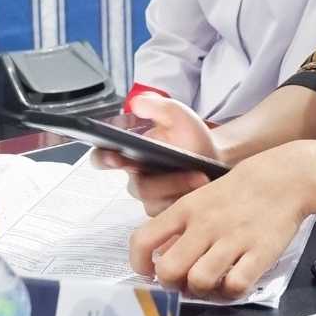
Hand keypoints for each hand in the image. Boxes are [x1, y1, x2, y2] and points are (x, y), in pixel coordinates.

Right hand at [91, 94, 215, 214]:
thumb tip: (137, 103)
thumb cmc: (190, 136)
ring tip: (197, 176)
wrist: (214, 156)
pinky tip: (198, 186)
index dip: (103, 158)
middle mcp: (137, 176)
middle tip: (160, 176)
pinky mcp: (167, 209)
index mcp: (129, 152)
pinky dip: (184, 197)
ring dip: (175, 187)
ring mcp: (153, 196)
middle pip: (135, 186)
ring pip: (155, 200)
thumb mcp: (175, 114)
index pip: (102, 158)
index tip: (114, 155)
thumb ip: (156, 105)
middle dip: (148, 182)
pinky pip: (169, 211)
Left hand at [128, 143, 309, 298]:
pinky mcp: (258, 254)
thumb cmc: (237, 191)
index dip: (139, 264)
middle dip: (171, 284)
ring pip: (199, 282)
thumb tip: (161, 258)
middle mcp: (204, 225)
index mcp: (185, 208)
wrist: (281, 179)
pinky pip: (235, 287)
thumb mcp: (200, 199)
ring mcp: (231, 240)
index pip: (144, 239)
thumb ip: (180, 226)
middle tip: (183, 281)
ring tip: (210, 283)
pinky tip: (234, 281)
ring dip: (202, 291)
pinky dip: (231, 292)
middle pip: (168, 270)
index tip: (149, 272)